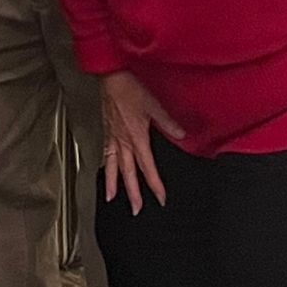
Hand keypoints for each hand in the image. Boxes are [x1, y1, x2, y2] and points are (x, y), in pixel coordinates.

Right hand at [101, 68, 184, 213]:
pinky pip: (104, 153)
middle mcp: (123, 141)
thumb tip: (181, 135)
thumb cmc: (130, 89)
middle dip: (132, 192)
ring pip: (112, 166)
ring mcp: (112, 137)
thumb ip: (168, 123)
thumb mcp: (154, 106)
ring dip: (111, 183)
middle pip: (127, 172)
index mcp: (136, 138)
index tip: (160, 198)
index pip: (147, 167)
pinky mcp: (106, 131)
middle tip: (135, 209)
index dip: (154, 184)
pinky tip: (104, 170)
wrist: (110, 77)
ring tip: (110, 197)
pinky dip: (104, 164)